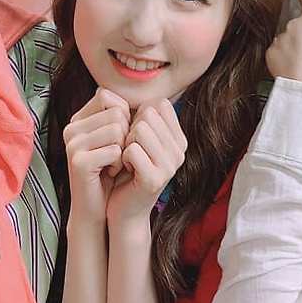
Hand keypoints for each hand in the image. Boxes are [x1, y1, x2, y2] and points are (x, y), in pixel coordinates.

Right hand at [63, 88, 130, 225]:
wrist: (95, 208)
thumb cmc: (110, 171)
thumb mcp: (115, 139)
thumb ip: (121, 116)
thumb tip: (148, 98)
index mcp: (78, 119)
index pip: (107, 95)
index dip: (124, 115)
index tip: (121, 137)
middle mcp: (71, 128)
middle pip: (116, 113)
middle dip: (126, 135)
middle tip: (117, 155)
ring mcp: (73, 144)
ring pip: (117, 130)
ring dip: (123, 150)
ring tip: (113, 164)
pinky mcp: (78, 162)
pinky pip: (115, 151)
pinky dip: (119, 164)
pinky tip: (110, 173)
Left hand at [107, 99, 186, 228]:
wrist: (124, 210)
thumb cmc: (127, 170)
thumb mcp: (139, 139)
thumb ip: (144, 116)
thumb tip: (141, 93)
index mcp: (179, 139)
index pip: (159, 104)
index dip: (139, 116)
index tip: (136, 138)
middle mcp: (180, 151)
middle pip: (148, 115)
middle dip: (131, 130)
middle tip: (129, 151)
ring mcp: (170, 166)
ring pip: (140, 129)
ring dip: (125, 143)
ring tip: (127, 160)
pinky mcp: (155, 179)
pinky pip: (131, 150)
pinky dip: (121, 157)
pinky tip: (124, 170)